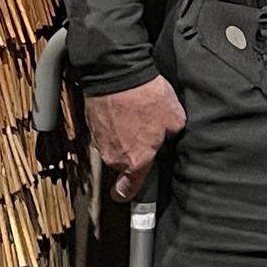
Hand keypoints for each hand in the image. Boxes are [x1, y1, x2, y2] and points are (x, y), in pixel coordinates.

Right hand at [89, 74, 185, 201]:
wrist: (117, 72)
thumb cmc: (147, 97)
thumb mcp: (176, 119)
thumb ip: (173, 136)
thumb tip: (169, 137)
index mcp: (136, 161)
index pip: (127, 191)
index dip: (127, 194)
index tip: (127, 194)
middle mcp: (114, 156)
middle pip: (122, 165)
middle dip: (133, 154)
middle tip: (146, 137)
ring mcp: (99, 141)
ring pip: (113, 147)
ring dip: (122, 137)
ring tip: (135, 118)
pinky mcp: (91, 125)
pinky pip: (105, 131)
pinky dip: (113, 124)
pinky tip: (124, 110)